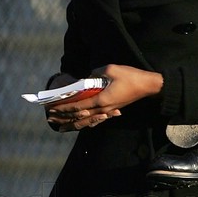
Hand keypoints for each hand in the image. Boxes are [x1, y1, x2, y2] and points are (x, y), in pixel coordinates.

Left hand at [47, 64, 162, 128]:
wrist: (147, 86)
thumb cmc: (130, 76)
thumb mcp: (110, 69)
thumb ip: (95, 73)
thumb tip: (86, 78)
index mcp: (101, 100)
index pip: (77, 106)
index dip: (63, 107)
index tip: (51, 108)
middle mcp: (103, 109)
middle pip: (79, 117)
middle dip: (63, 118)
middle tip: (50, 119)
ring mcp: (108, 111)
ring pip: (86, 122)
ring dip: (71, 124)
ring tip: (59, 127)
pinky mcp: (112, 110)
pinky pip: (95, 120)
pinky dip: (84, 123)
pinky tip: (78, 125)